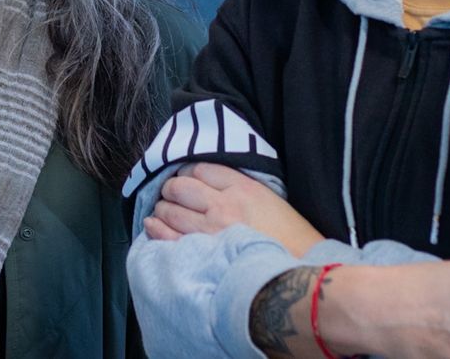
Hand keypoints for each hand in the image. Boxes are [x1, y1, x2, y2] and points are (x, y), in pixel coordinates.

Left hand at [145, 162, 325, 256]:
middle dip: (171, 189)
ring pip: (170, 209)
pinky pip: (167, 236)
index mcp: (243, 188)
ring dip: (161, 207)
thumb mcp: (272, 202)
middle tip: (171, 195)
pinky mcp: (201, 255)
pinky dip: (155, 228)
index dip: (189, 172)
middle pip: (180, 186)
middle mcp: (224, 205)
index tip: (187, 179)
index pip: (201, 169)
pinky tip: (152, 224)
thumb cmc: (291, 242)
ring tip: (163, 210)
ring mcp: (210, 231)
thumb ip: (241, 189)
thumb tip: (212, 184)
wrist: (296, 280)